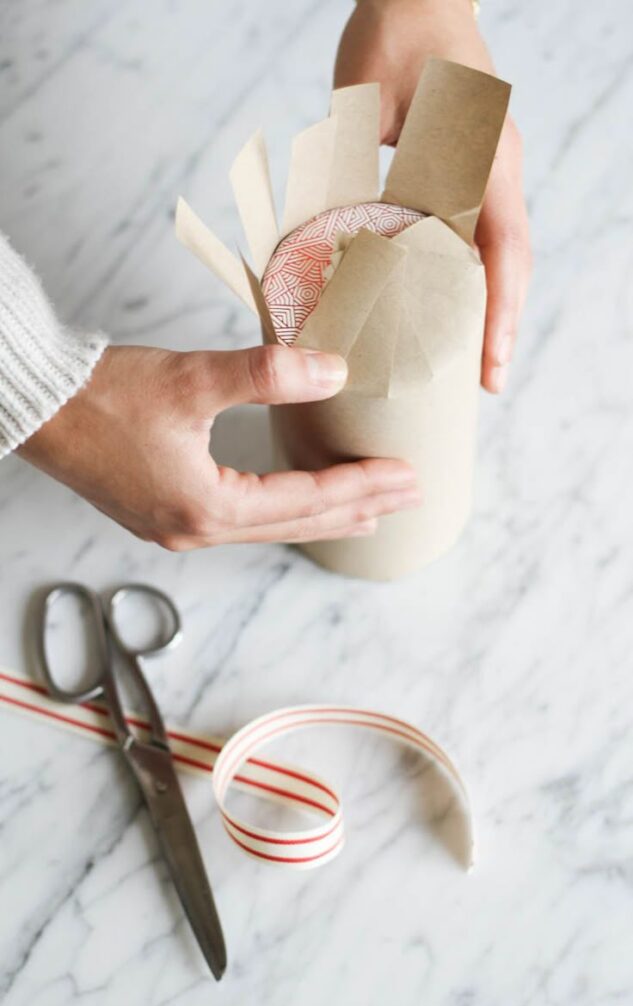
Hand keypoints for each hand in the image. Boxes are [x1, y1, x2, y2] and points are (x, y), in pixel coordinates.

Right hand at [17, 345, 419, 549]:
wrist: (37, 405)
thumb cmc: (101, 396)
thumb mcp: (189, 379)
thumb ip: (267, 374)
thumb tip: (334, 371)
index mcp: (205, 507)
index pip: (305, 502)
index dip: (361, 486)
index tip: (407, 475)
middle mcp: (194, 530)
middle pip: (294, 525)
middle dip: (355, 509)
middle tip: (408, 499)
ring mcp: (176, 528)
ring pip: (269, 527)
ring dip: (321, 516)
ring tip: (367, 511)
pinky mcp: (163, 512)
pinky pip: (242, 521)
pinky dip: (281, 512)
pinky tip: (292, 503)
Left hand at [334, 0, 531, 392]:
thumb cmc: (393, 33)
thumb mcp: (366, 100)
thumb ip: (358, 163)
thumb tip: (340, 238)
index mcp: (484, 155)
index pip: (503, 249)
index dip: (500, 313)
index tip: (491, 366)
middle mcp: (498, 168)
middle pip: (512, 263)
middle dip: (502, 326)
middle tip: (487, 384)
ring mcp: (490, 170)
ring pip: (501, 253)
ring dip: (492, 307)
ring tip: (476, 362)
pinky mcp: (473, 171)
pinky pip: (482, 234)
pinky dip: (475, 277)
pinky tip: (455, 308)